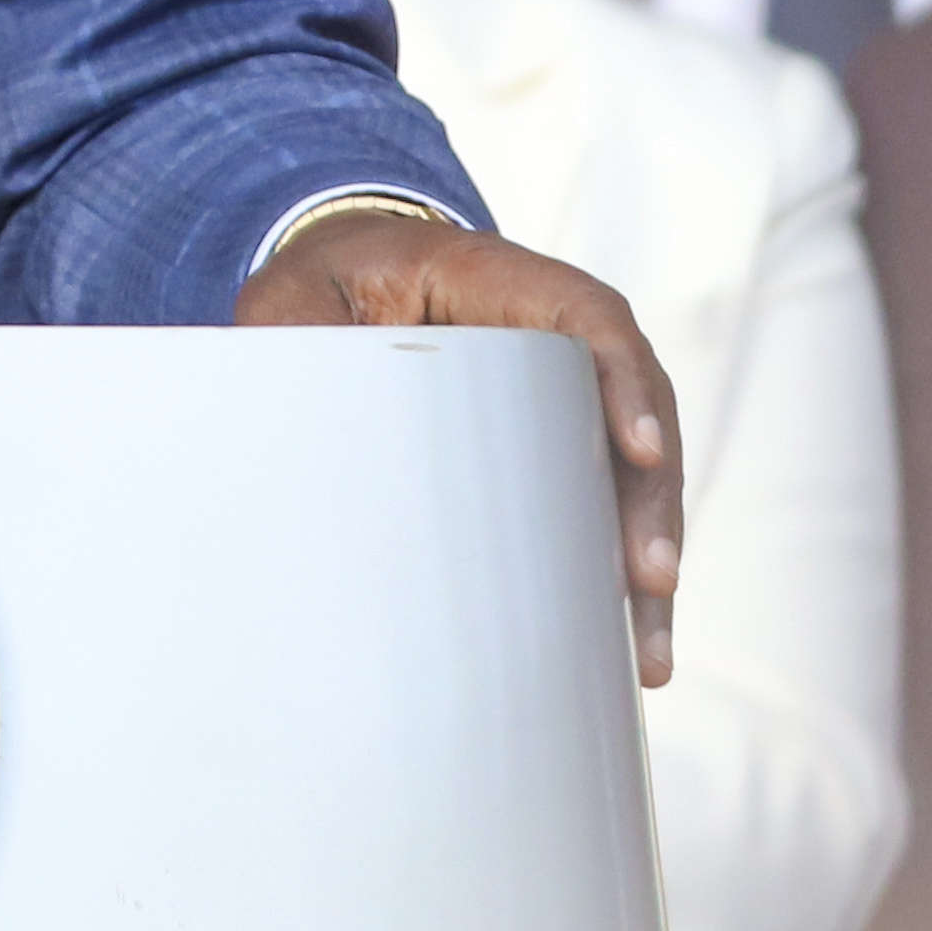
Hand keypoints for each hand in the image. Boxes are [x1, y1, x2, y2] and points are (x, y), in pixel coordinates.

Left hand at [234, 206, 686, 686]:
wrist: (342, 275)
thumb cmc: (322, 285)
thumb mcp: (294, 300)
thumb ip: (289, 341)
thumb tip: (280, 425)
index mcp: (495, 277)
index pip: (590, 316)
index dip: (627, 380)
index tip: (640, 450)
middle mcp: (551, 332)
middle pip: (635, 408)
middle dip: (651, 500)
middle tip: (650, 581)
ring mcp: (565, 392)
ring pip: (635, 470)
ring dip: (647, 556)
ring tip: (647, 655)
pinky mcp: (557, 443)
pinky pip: (605, 500)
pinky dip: (615, 570)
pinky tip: (625, 647)